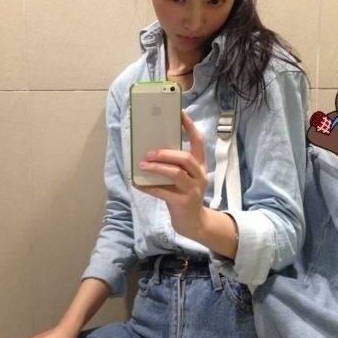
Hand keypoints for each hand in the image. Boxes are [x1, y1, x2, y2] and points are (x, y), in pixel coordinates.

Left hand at [137, 111, 207, 240]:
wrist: (194, 223)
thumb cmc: (184, 195)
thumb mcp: (185, 178)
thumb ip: (175, 165)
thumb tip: (151, 149)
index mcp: (200, 165)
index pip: (198, 142)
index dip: (190, 127)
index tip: (180, 113)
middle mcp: (200, 175)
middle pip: (185, 158)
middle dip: (166, 153)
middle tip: (149, 152)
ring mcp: (193, 190)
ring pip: (176, 173)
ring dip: (157, 167)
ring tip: (142, 164)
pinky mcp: (183, 203)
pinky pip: (163, 192)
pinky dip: (148, 186)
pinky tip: (137, 183)